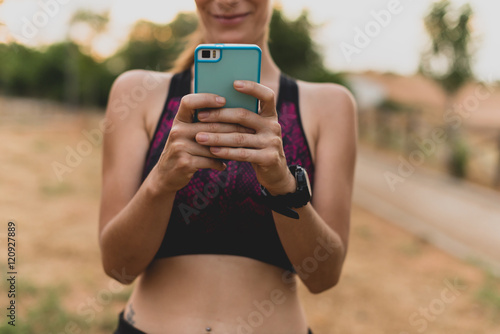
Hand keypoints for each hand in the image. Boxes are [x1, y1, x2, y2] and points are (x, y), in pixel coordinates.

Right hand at [155, 93, 254, 192]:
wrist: (165, 175)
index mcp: (178, 120)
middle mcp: (177, 131)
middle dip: (233, 127)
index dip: (206, 99)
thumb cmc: (183, 150)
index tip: (224, 100)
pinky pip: (209, 160)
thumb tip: (231, 111)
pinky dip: (219, 163)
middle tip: (250, 128)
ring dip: (230, 147)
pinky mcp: (185, 163)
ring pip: (213, 145)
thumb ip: (201, 123)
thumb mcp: (186, 134)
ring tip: (244, 147)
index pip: (189, 102)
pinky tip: (225, 165)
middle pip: (209, 125)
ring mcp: (179, 147)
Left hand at [194, 80, 295, 194]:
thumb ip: (242, 119)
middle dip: (219, 115)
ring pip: (239, 137)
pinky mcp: (269, 158)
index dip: (252, 87)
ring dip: (217, 137)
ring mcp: (272, 142)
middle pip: (244, 116)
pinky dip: (226, 152)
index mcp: (270, 115)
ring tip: (199, 136)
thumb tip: (213, 105)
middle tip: (200, 116)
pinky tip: (212, 150)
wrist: (275, 173)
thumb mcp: (254, 131)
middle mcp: (273, 126)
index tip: (234, 83)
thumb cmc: (257, 147)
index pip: (266, 95)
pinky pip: (243, 154)